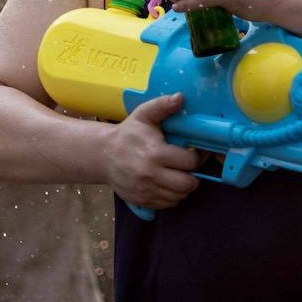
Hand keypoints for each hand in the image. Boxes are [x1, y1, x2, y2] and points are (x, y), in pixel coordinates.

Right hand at [104, 93, 207, 209]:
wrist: (103, 155)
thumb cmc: (127, 134)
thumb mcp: (144, 115)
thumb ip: (163, 105)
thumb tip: (181, 97)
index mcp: (155, 153)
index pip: (189, 162)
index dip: (198, 157)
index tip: (197, 152)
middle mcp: (151, 175)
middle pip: (187, 183)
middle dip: (194, 175)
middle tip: (190, 166)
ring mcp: (146, 190)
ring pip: (179, 196)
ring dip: (184, 186)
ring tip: (180, 174)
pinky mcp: (142, 200)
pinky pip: (167, 204)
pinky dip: (173, 196)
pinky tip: (169, 183)